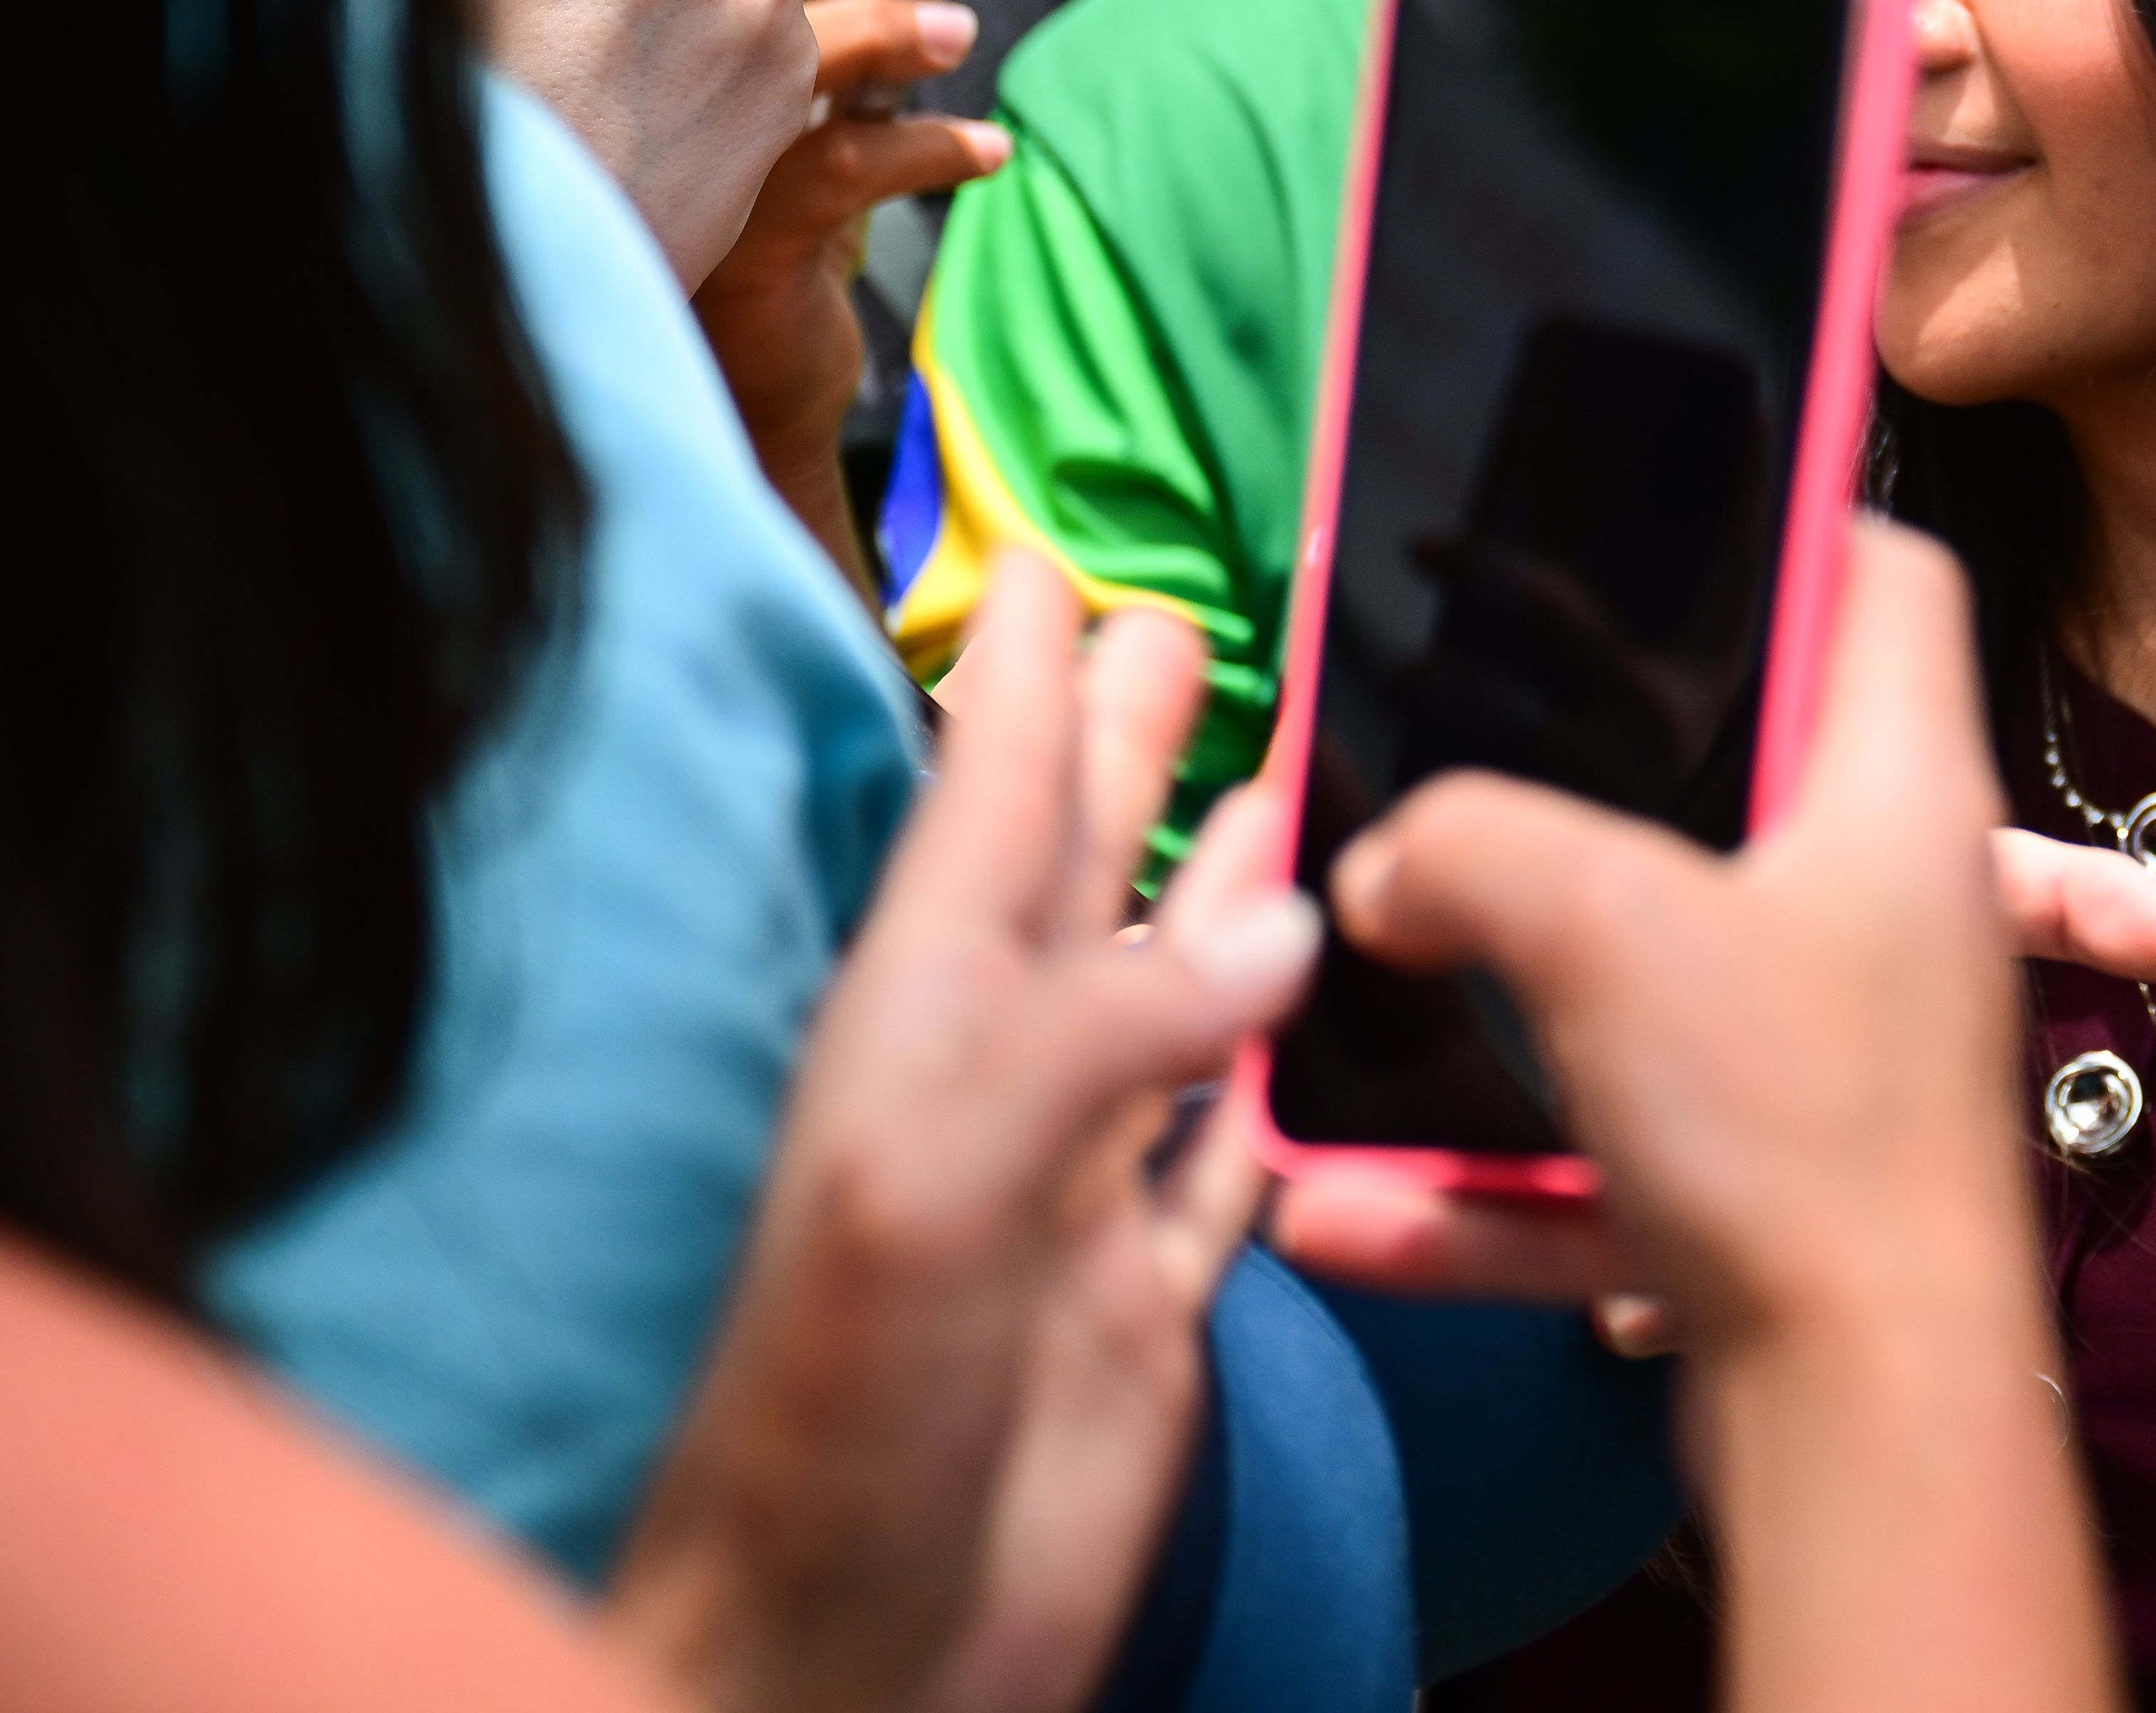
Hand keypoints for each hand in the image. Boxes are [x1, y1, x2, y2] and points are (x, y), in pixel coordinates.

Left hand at [608, 552, 1319, 1712]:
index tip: (1051, 553)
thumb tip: (1282, 912)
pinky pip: (1229, 1149)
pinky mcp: (1147, 1299)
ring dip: (1220, 881)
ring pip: (1168, 989)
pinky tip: (1315, 1016)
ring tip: (1285, 770)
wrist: (844, 1656)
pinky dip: (1278, 1073)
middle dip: (1127, 740)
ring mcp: (1078, 1190)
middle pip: (1082, 866)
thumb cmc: (839, 1431)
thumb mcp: (937, 1191)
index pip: (986, 802)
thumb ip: (1101, 1036)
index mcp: (930, 1027)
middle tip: (1186, 613)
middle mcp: (1006, 1083)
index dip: (1020, 680)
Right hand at [685, 0, 1001, 580]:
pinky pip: (846, 167)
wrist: (755, 395)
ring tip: (960, 33)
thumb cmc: (782, 233)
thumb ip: (851, 31)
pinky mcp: (746, 247)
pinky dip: (933, 147)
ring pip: (790, 68)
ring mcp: (693, 176)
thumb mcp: (815, 116)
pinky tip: (992, 152)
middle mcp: (658, 108)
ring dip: (892, 35)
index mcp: (664, 62)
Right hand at [1256, 532, 2123, 1712]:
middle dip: (1583, 803)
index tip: (1680, 518)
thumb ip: (1465, 847)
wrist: (1864, 1417)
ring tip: (1351, 1031)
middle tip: (1459, 779)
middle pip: (1733, 797)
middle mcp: (1882, 912)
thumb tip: (1388, 864)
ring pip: (1637, 1002)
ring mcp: (1828, 1058)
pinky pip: (1602, 1165)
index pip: (1884, 587)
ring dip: (1491, 1030)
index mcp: (1895, 794)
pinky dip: (1483, 1195)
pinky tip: (1345, 1213)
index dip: (1796, 527)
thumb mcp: (1597, 923)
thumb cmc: (1793, 1127)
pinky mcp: (1769, 1191)